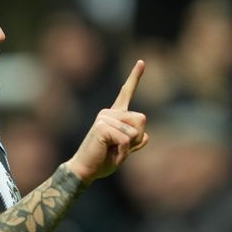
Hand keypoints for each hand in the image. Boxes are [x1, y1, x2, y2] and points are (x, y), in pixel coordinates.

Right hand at [66, 60, 148, 183]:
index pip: (126, 93)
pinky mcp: (102, 126)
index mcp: (114, 115)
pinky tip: (110, 153)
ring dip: (128, 147)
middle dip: (136, 138)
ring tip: (111, 151)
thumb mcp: (124, 151)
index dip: (135, 77)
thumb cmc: (102, 161)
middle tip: (118, 148)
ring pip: (135, 131)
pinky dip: (123, 152)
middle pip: (142, 119)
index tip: (141, 61)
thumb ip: (136, 142)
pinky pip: (126, 139)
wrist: (85, 170)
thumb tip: (145, 136)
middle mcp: (109, 113)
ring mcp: (104, 118)